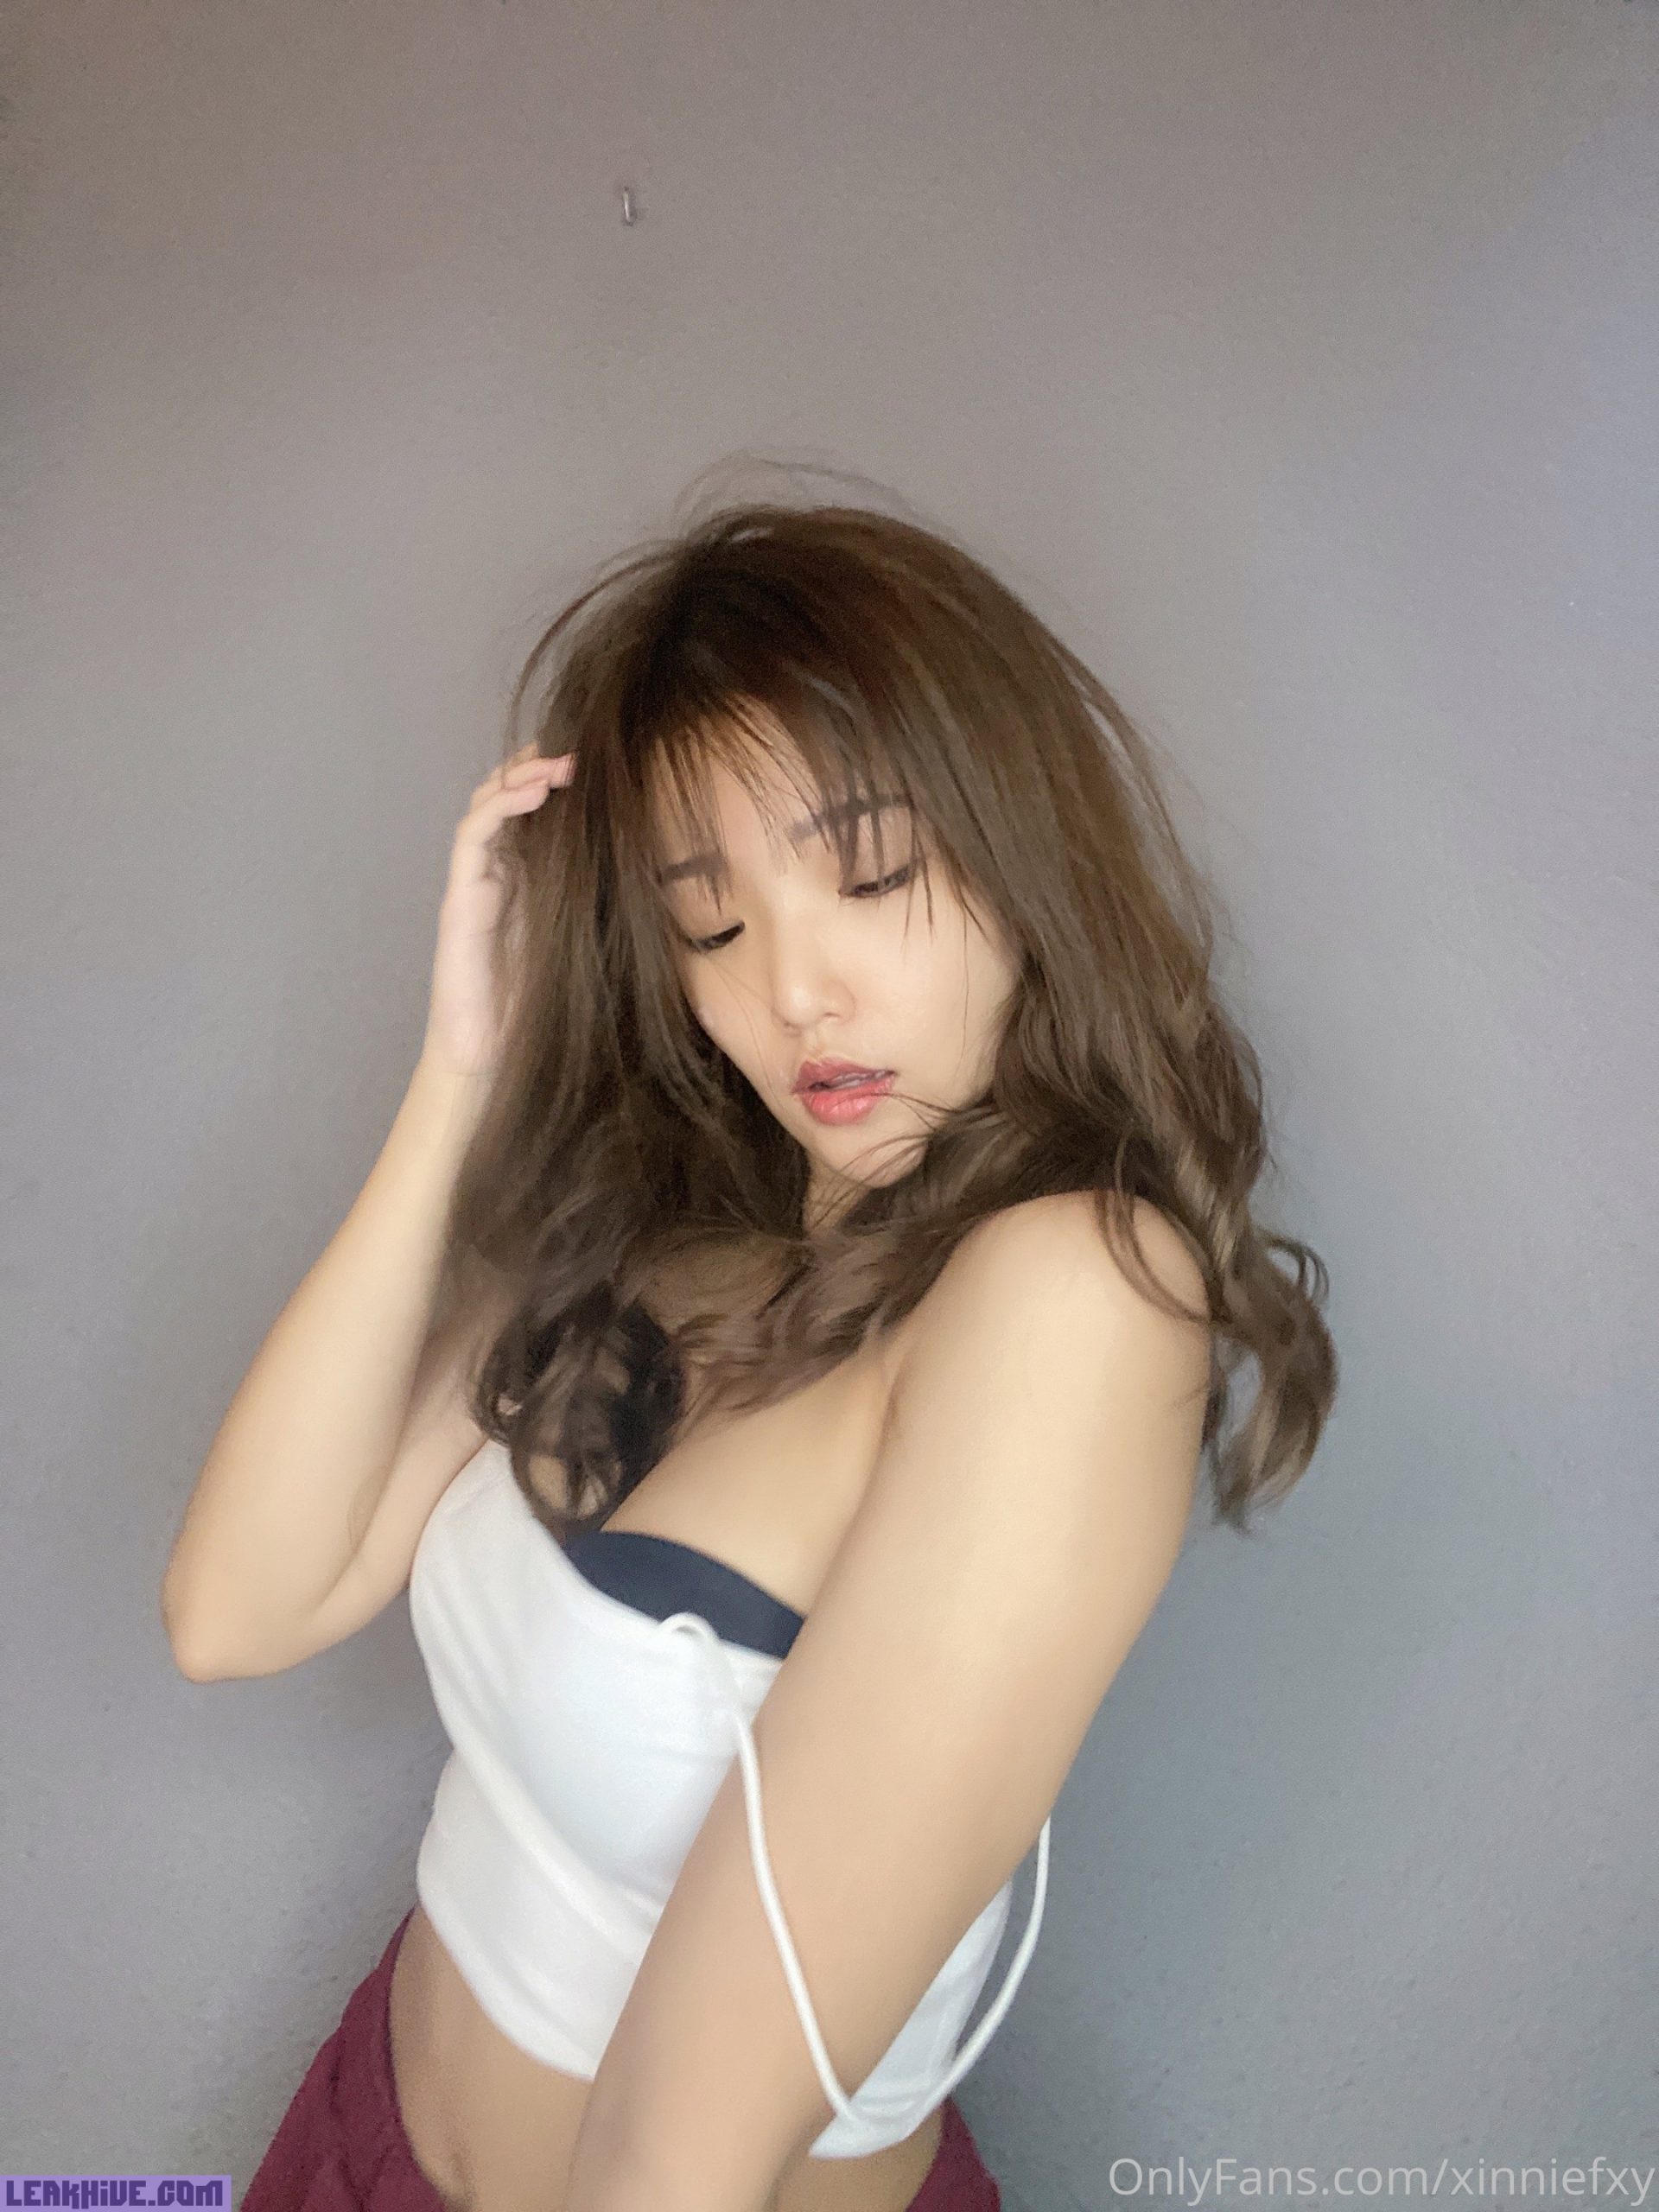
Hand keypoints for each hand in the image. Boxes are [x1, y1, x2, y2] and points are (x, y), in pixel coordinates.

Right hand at [417, 741, 574, 1081]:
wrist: (491, 1056)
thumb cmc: (541, 1006)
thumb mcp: (588, 941)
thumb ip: (606, 903)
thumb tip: (664, 873)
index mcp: (530, 877)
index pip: (540, 808)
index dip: (562, 776)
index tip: (603, 757)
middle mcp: (500, 871)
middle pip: (512, 793)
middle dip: (543, 762)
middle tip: (583, 745)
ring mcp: (476, 881)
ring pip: (489, 802)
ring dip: (524, 773)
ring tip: (563, 760)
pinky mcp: (460, 898)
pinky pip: (473, 835)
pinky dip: (501, 804)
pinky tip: (534, 789)